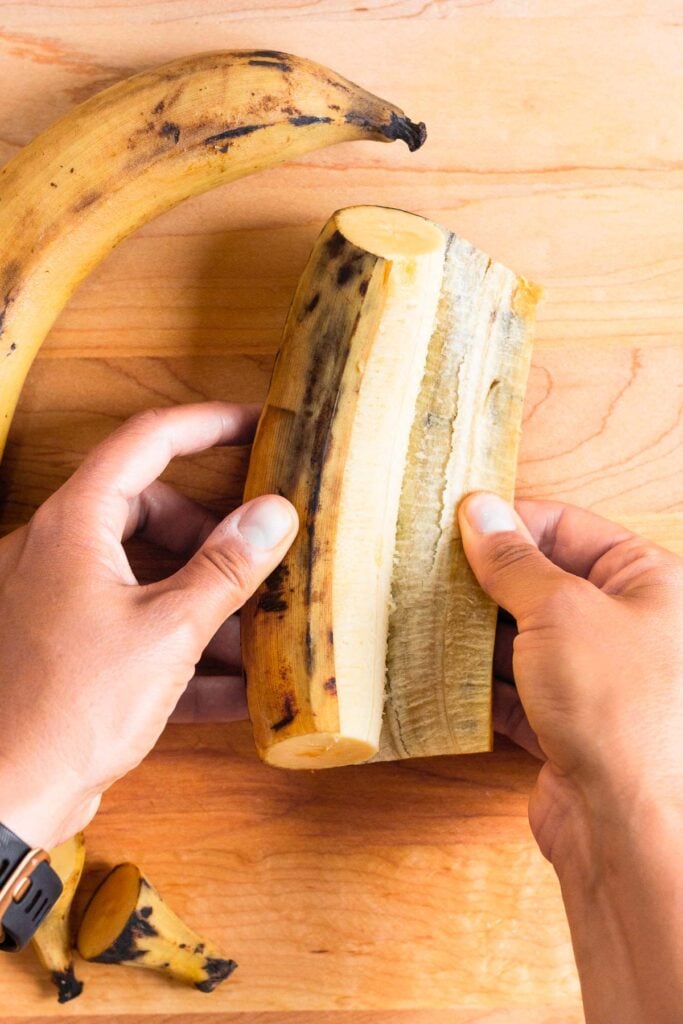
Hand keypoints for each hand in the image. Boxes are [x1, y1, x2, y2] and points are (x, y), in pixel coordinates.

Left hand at [0, 403, 297, 849]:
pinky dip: (180, 650)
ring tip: (259, 634)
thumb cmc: (71, 706)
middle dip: (210, 536)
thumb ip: (225, 568)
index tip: (255, 425)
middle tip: (259, 558)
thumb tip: (274, 513)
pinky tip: (235, 688)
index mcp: (75, 525)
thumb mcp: (167, 630)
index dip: (205, 424)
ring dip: (202, 600)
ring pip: (144, 575)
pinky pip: (134, 630)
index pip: (145, 442)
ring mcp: (58, 603)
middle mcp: (59, 553)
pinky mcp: (67, 652)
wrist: (3, 800)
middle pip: (148, 511)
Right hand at [459, 493, 682, 1022]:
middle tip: (427, 571)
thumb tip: (478, 509)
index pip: (570, 527)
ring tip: (423, 618)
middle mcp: (629, 627)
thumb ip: (513, 560)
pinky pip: (517, 691)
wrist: (626, 826)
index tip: (455, 523)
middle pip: (545, 584)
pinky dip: (480, 684)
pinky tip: (439, 676)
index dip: (512, 523)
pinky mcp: (569, 726)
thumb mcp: (559, 611)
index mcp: (649, 582)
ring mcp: (598, 680)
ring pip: (526, 640)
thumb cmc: (617, 704)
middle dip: (487, 581)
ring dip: (477, 635)